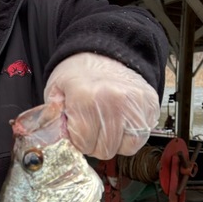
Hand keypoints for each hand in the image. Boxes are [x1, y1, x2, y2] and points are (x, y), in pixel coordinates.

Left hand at [44, 53, 159, 158]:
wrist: (105, 52)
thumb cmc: (79, 74)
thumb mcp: (55, 91)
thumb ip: (52, 118)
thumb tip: (52, 141)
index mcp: (86, 98)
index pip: (84, 144)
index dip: (77, 141)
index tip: (76, 130)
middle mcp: (114, 102)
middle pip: (105, 149)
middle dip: (95, 144)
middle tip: (91, 128)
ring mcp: (135, 104)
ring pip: (125, 148)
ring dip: (114, 142)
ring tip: (106, 125)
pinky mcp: (150, 106)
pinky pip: (141, 138)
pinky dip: (130, 137)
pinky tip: (121, 123)